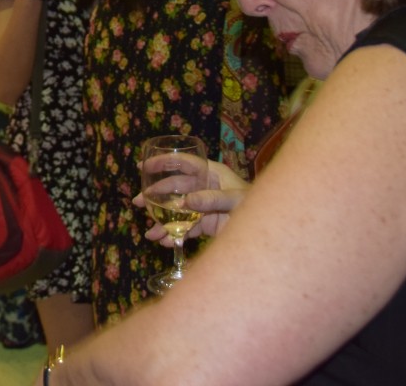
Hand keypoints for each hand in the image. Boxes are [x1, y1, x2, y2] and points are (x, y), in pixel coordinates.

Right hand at [133, 159, 250, 244]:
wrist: (268, 231)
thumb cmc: (256, 205)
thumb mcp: (236, 199)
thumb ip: (212, 199)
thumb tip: (186, 202)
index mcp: (211, 173)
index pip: (183, 163)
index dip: (163, 162)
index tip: (143, 166)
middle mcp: (203, 188)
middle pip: (174, 189)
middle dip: (154, 196)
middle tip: (137, 202)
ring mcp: (203, 207)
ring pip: (176, 211)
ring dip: (162, 222)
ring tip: (150, 233)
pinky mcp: (205, 224)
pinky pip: (186, 229)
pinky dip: (175, 236)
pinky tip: (166, 243)